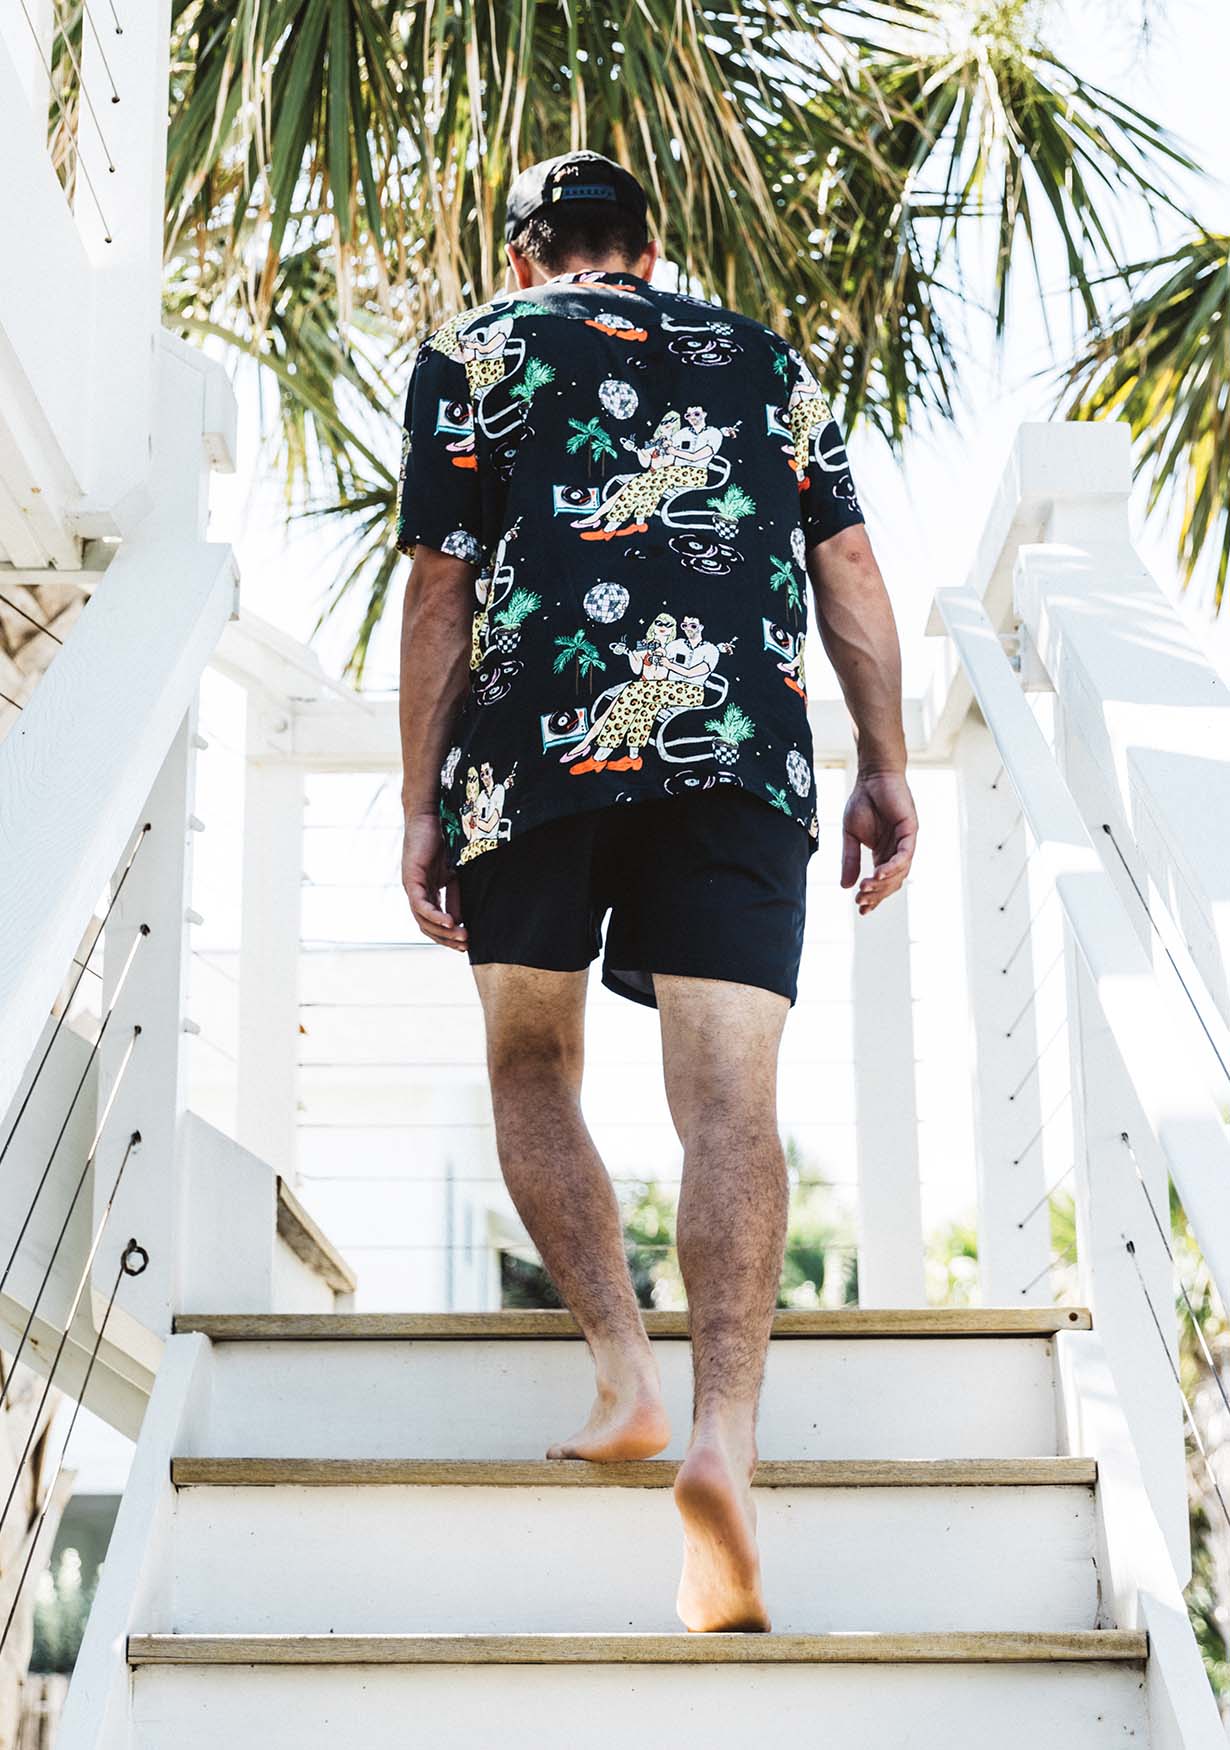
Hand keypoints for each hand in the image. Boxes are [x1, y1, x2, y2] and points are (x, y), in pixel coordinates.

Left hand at [402, 811, 466, 949]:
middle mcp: (416, 893)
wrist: (430, 815)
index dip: (448, 936)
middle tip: (465, 947)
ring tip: (462, 937)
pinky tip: (450, 923)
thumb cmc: (442, 840)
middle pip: (427, 926)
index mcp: (426, 892)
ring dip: (443, 931)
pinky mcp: (411, 878)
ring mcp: (412, 887)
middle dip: (446, 939)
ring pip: (423, 919)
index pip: (434, 922)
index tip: (467, 944)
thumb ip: (455, 897)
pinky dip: (435, 915)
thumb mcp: (454, 874)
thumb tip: (460, 922)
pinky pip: (421, 904)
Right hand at [841, 771, 916, 914]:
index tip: (860, 910)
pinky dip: (894, 866)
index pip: (881, 882)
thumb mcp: (850, 836)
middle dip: (876, 894)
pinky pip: (905, 854)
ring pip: (900, 872)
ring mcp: (905, 842)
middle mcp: (897, 851)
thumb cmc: (862, 802)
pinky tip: (879, 874)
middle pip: (891, 882)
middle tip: (860, 900)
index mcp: (884, 854)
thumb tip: (844, 887)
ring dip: (883, 883)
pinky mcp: (910, 830)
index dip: (873, 897)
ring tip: (865, 889)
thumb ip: (850, 860)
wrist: (871, 777)